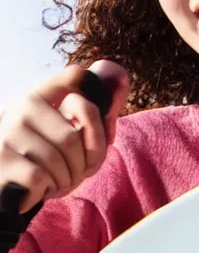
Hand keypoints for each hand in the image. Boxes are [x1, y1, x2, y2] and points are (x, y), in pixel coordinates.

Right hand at [0, 60, 128, 212]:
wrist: (7, 188)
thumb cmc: (45, 157)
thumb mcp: (65, 131)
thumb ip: (91, 111)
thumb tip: (120, 80)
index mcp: (40, 95)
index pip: (73, 77)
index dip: (94, 89)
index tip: (96, 116)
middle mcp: (23, 108)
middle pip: (72, 136)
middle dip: (81, 164)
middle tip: (76, 175)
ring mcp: (9, 132)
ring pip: (57, 158)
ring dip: (65, 179)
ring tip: (60, 182)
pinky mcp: (1, 160)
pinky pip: (40, 176)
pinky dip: (48, 188)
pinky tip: (41, 189)